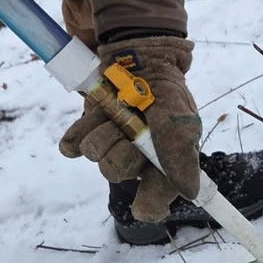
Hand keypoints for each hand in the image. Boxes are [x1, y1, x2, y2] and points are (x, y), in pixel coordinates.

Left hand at [60, 36, 202, 222]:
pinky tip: (98, 115)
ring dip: (104, 129)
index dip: (148, 204)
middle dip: (122, 147)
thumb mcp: (181, 123)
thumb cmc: (166, 93)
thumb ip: (181, 158)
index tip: (144, 204)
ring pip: (94, 154)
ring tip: (119, 110)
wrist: (139, 58)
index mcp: (162, 166)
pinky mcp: (87, 132)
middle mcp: (136, 161)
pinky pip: (72, 145)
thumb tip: (189, 192)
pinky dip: (80, 131)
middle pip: (114, 173)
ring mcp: (110, 146)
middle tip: (136, 125)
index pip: (153, 203)